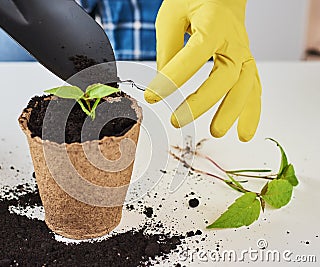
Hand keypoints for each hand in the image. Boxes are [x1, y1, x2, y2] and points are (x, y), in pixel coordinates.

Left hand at [144, 0, 260, 141]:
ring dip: (234, 112)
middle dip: (202, 102)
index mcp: (213, 23)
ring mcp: (243, 51)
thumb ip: (168, 49)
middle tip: (178, 120)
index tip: (153, 97)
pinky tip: (243, 131)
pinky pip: (253, 87)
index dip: (174, 78)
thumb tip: (162, 83)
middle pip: (226, 74)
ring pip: (246, 84)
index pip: (194, 54)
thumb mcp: (171, 15)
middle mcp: (234, 39)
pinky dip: (250, 110)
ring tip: (218, 133)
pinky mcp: (245, 62)